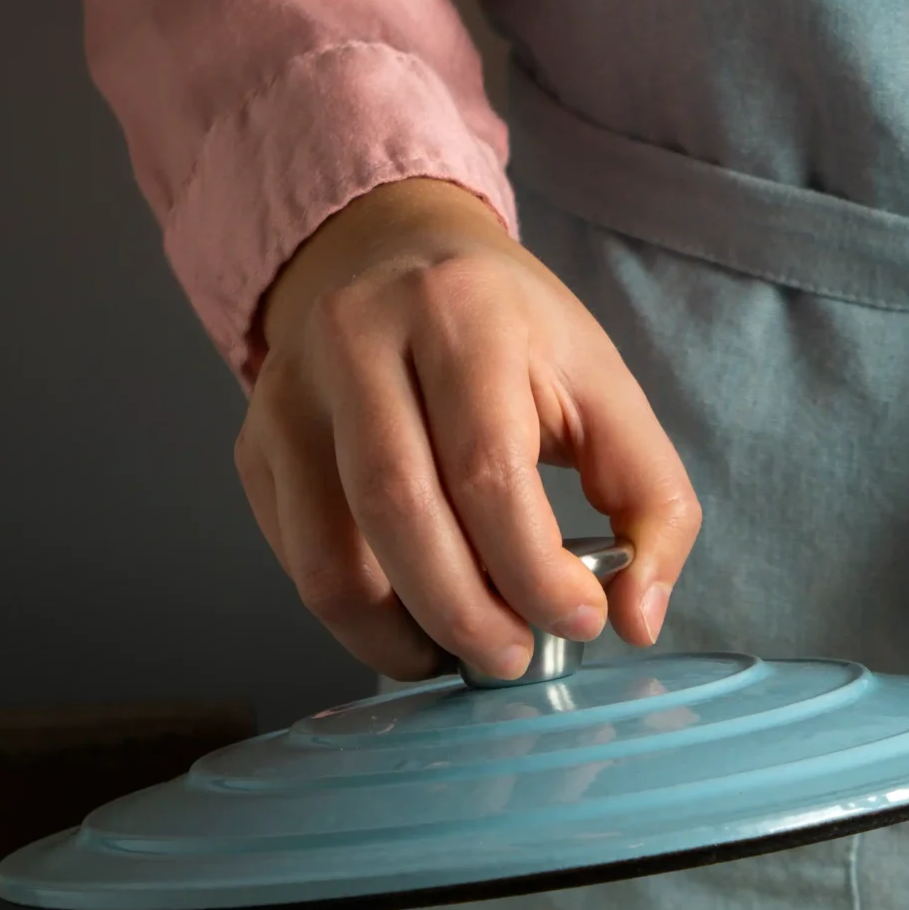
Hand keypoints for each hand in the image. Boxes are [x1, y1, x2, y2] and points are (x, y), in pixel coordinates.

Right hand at [237, 178, 699, 678]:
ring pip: (330, 559)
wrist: (386, 251)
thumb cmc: (506, 333)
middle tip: (513, 658)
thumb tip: (636, 619)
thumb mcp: (605, 388)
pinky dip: (361, 619)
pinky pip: (301, 565)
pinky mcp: (256, 449)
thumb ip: (652, 502)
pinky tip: (412, 617)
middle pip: (398, 512)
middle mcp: (356, 341)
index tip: (581, 618)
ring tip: (460, 652)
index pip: (487, 470)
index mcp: (460, 315)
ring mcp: (289, 398)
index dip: (536, 572)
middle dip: (466, 616)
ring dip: (402, 636)